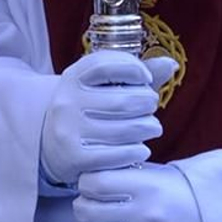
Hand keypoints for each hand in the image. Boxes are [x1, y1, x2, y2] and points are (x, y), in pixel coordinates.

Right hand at [39, 52, 176, 187]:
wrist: (50, 144)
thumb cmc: (87, 110)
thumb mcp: (100, 87)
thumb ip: (133, 74)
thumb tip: (171, 65)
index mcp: (72, 77)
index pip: (107, 64)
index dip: (134, 68)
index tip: (146, 79)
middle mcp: (66, 101)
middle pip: (122, 100)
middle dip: (147, 103)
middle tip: (152, 107)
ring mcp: (68, 130)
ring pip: (123, 129)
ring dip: (147, 128)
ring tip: (152, 128)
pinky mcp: (74, 158)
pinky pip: (116, 155)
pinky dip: (135, 152)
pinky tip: (142, 149)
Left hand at [73, 164, 206, 221]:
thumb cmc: (189, 197)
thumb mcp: (163, 175)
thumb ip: (131, 174)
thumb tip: (96, 173)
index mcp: (146, 186)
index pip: (96, 182)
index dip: (86, 184)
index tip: (89, 186)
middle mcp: (142, 214)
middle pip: (89, 211)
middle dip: (82, 209)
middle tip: (87, 207)